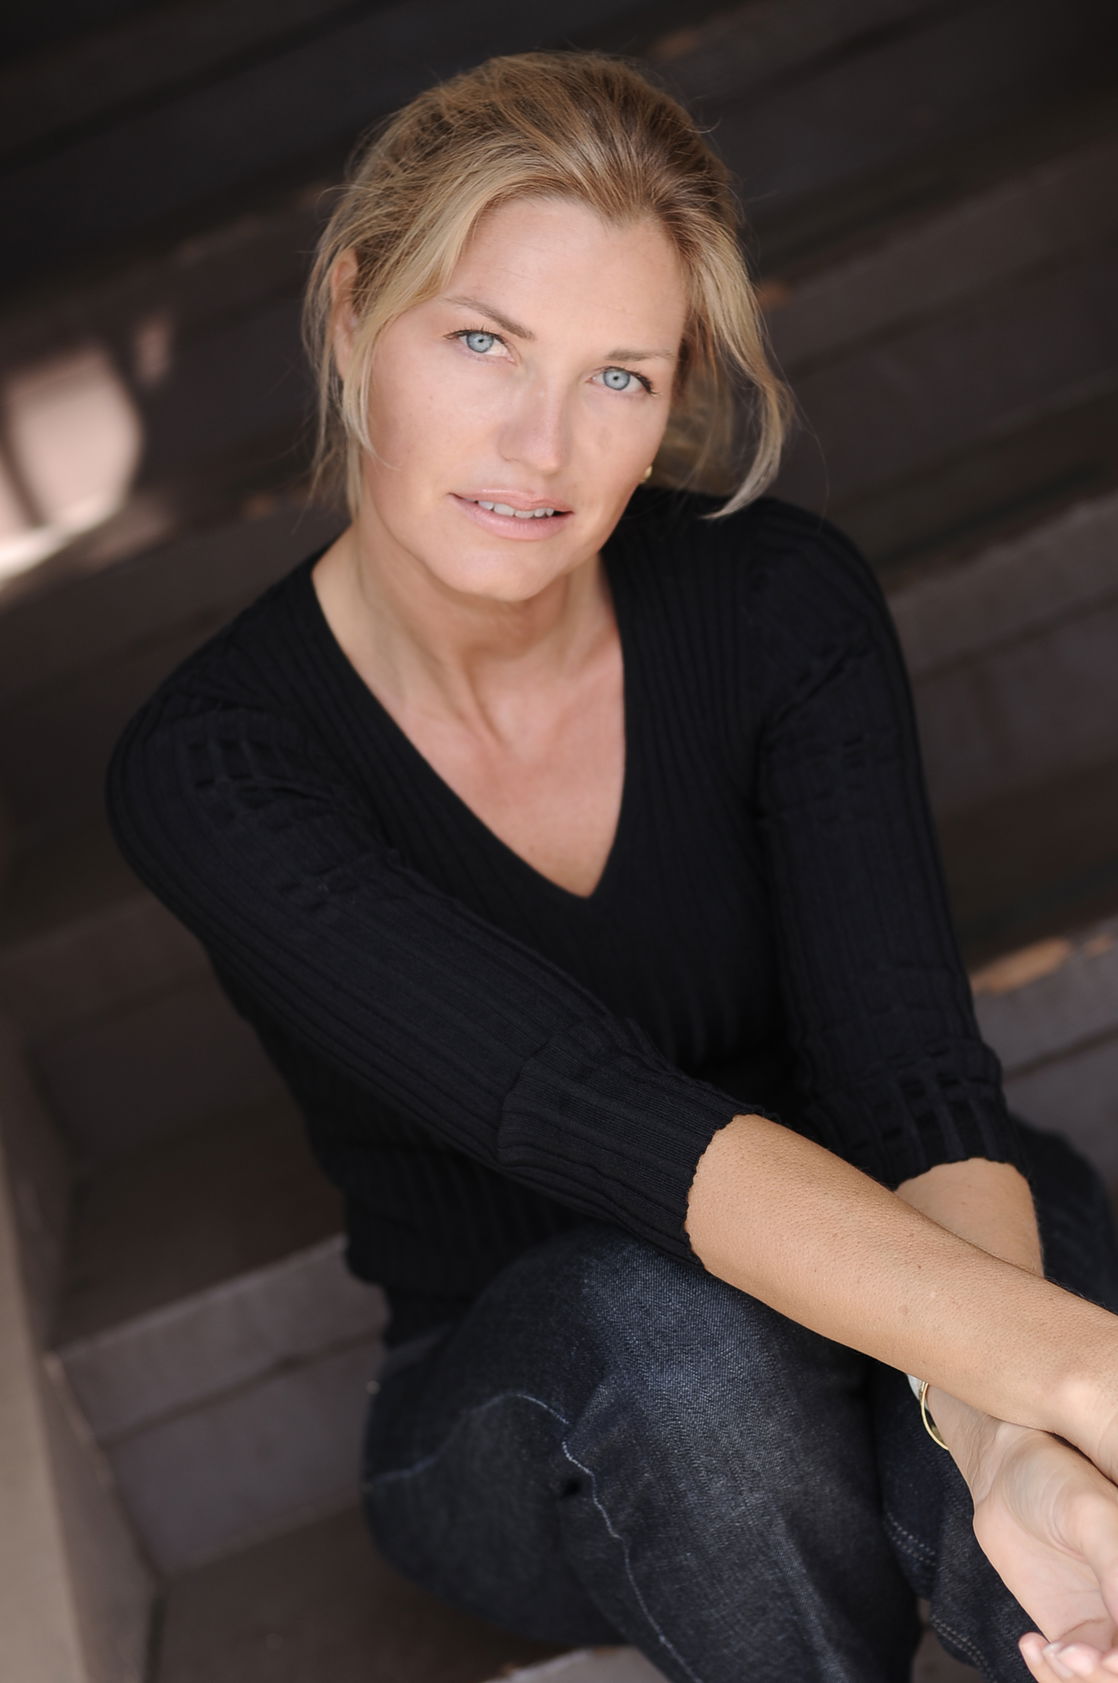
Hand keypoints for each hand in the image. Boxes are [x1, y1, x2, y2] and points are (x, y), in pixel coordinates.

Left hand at [966, 1421, 1117, 1678]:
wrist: (1005, 1473)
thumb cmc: (1053, 1480)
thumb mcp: (1089, 1516)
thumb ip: (1116, 1570)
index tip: (1108, 1657)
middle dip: (1104, 1675)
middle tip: (1069, 1654)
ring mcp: (1108, 1625)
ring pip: (1103, 1679)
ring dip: (1077, 1680)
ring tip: (1050, 1650)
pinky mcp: (1073, 1633)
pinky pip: (1071, 1674)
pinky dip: (1052, 1674)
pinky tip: (1032, 1643)